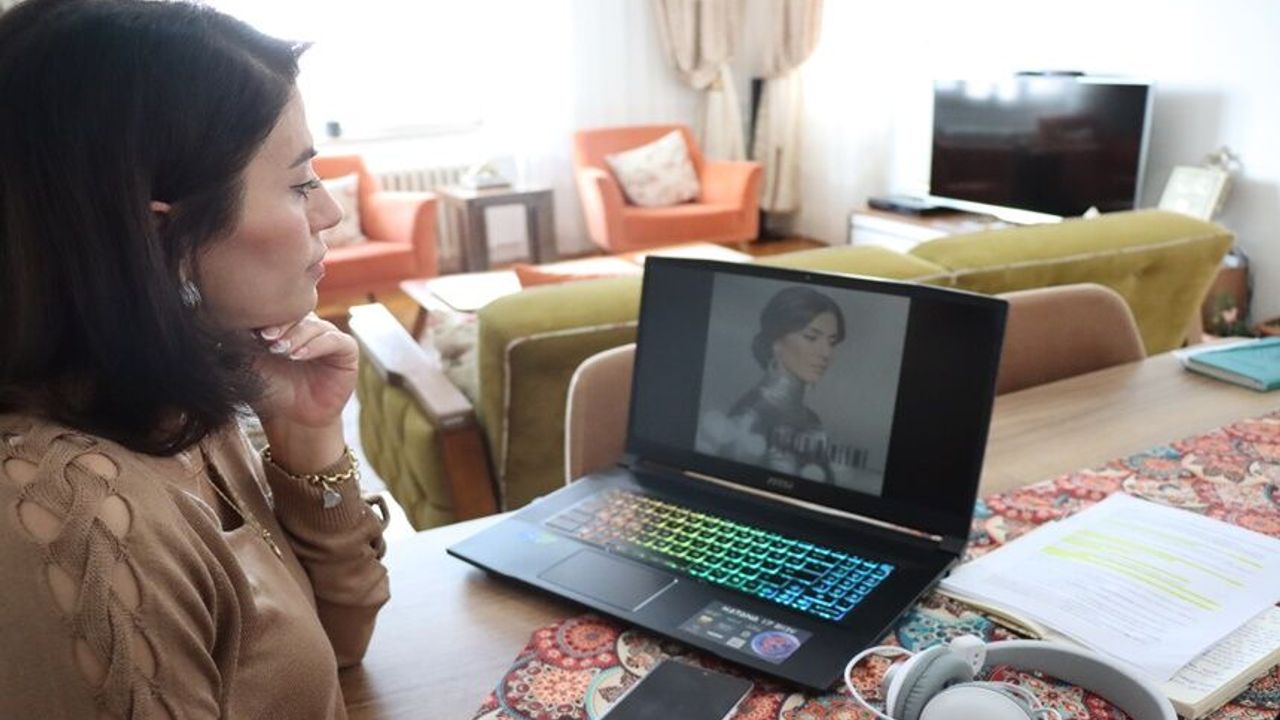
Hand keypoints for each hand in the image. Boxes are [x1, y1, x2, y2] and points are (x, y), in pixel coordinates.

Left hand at [252, 313, 355, 471]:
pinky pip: (334, 340)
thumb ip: (240, 344)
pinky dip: (315, 345)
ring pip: (314, 325)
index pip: (277, 309)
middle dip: (280, 324)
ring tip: (280, 350)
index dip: (264, 316)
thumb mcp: (251, 365)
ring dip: (296, 335)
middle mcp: (308, 325)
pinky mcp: (346, 350)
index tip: (247, 330)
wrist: (293, 419)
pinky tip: (298, 356)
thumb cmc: (270, 390)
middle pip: (297, 312)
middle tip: (263, 338)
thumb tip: (218, 325)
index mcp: (286, 323)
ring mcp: (328, 336)